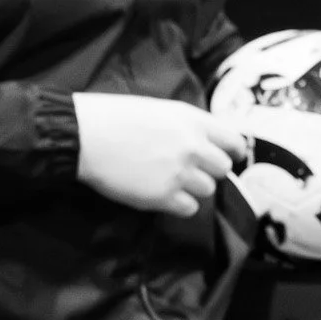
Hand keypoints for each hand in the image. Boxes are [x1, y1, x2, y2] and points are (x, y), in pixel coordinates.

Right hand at [73, 92, 248, 217]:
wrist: (86, 136)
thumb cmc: (118, 118)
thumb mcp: (163, 110)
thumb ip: (190, 126)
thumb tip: (207, 142)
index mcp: (195, 122)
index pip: (234, 141)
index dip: (232, 152)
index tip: (228, 157)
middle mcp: (194, 147)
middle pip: (223, 169)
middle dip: (209, 171)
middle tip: (190, 170)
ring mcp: (180, 173)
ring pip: (208, 190)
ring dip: (193, 188)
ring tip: (171, 182)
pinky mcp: (163, 197)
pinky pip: (189, 208)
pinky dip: (180, 205)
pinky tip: (164, 196)